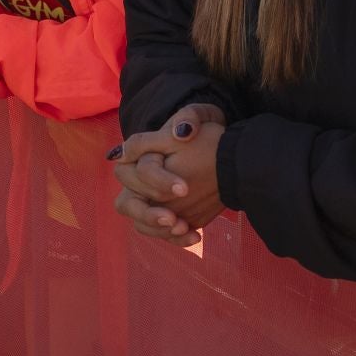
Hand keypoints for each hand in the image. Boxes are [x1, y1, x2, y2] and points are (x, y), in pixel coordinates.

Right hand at [111, 103, 226, 246]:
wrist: (226, 155)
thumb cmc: (205, 133)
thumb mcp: (199, 117)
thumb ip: (190, 117)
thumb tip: (181, 131)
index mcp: (140, 157)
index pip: (130, 173)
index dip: (155, 181)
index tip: (184, 188)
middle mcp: (140, 182)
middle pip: (129, 204)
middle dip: (149, 213)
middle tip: (174, 218)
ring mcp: (153, 201)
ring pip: (142, 223)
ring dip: (161, 229)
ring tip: (184, 227)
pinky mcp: (168, 215)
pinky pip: (163, 233)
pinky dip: (177, 237)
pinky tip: (195, 235)